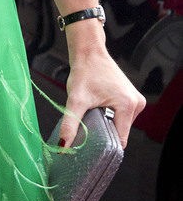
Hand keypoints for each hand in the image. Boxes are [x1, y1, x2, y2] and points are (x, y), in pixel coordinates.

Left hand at [56, 29, 144, 152]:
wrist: (89, 53)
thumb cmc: (85, 72)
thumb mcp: (75, 100)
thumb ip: (70, 124)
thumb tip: (62, 145)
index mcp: (128, 105)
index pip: (120, 140)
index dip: (105, 146)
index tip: (90, 148)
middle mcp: (137, 104)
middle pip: (120, 133)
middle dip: (104, 134)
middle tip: (87, 129)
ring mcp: (136, 101)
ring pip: (120, 126)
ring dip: (106, 126)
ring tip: (92, 117)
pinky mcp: (131, 98)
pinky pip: (121, 118)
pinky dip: (109, 118)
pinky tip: (98, 113)